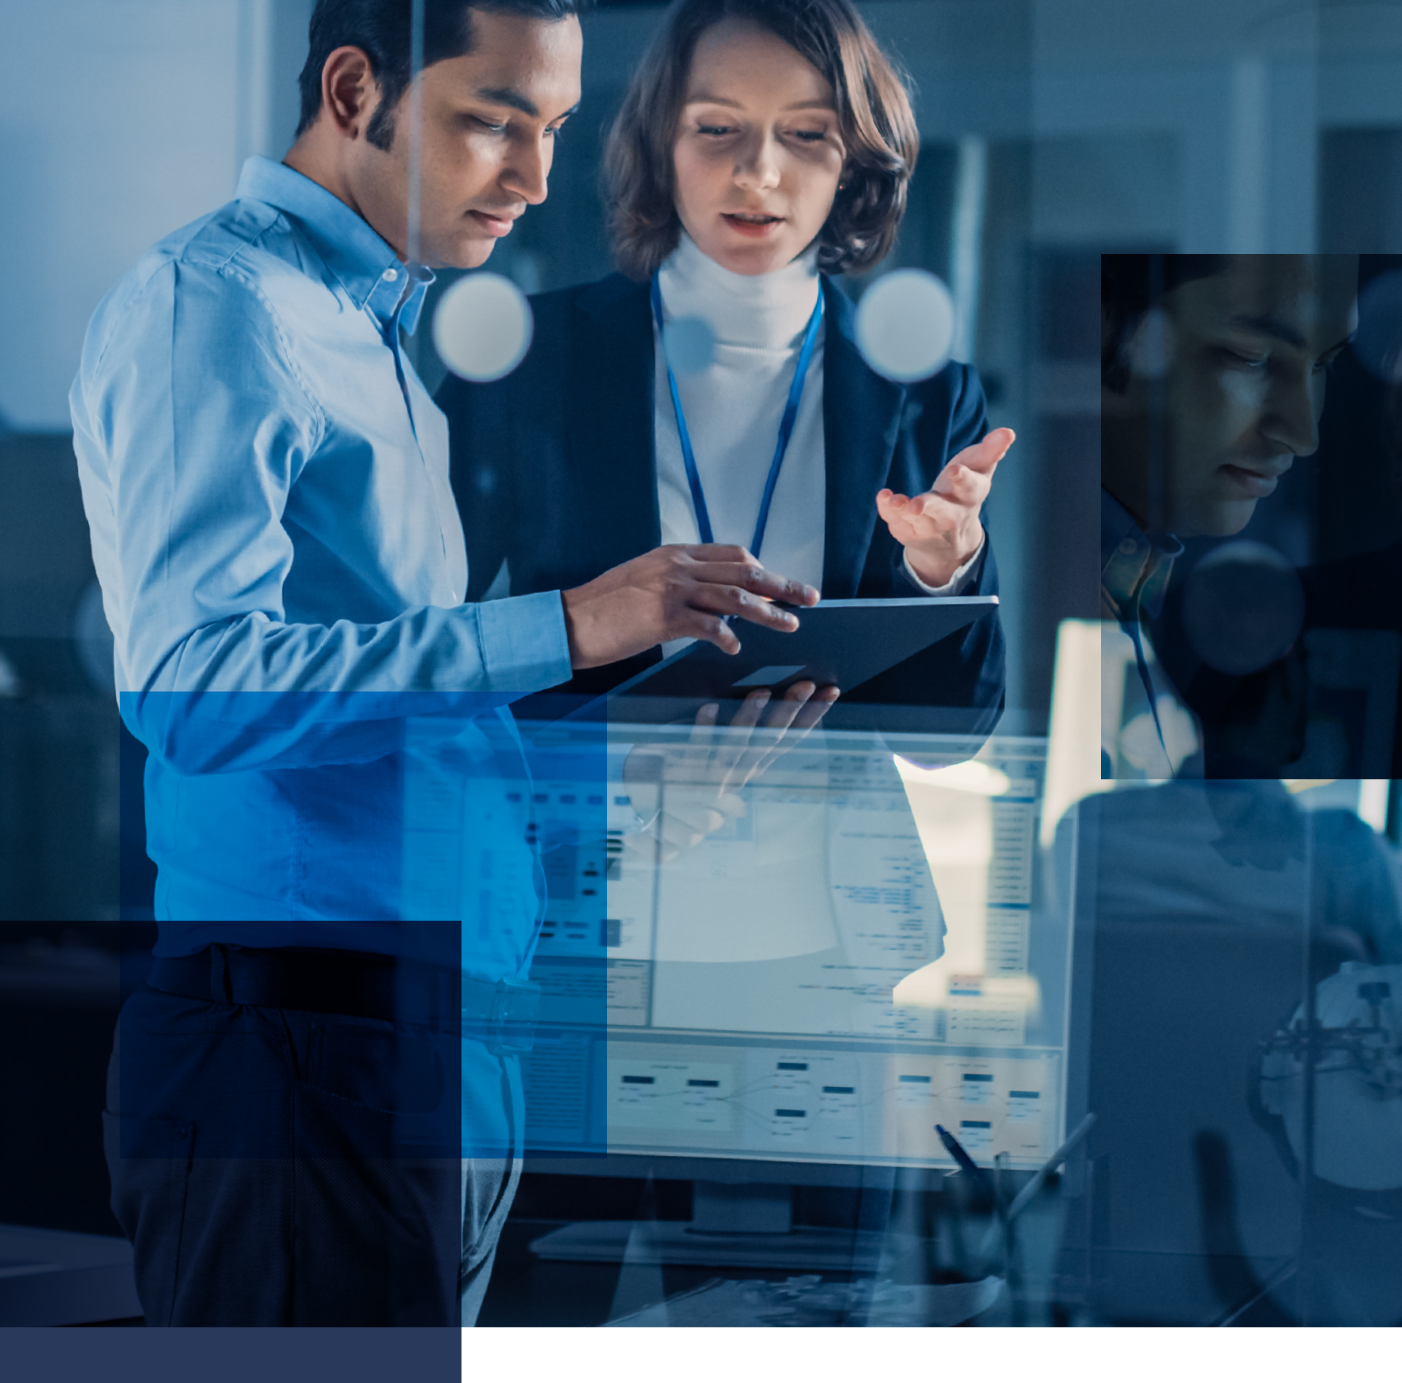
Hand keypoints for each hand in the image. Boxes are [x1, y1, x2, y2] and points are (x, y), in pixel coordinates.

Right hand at [561, 544, 818, 669]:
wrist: (567, 622)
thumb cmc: (603, 609)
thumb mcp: (643, 581)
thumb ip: (679, 583)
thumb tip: (713, 600)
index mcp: (674, 555)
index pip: (732, 554)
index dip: (764, 569)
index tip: (784, 583)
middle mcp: (677, 566)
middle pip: (744, 570)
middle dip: (781, 584)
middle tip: (808, 598)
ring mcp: (671, 589)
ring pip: (735, 596)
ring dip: (768, 611)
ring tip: (790, 624)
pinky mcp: (663, 617)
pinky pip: (709, 626)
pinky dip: (727, 636)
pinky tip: (736, 647)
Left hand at [623, 681, 838, 861]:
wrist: (661, 822)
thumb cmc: (697, 786)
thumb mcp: (728, 766)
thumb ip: (747, 742)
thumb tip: (769, 700)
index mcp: (752, 769)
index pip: (788, 740)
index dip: (810, 718)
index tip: (830, 692)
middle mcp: (739, 774)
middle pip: (769, 741)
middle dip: (789, 713)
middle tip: (806, 685)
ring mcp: (714, 776)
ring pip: (738, 747)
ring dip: (750, 720)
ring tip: (761, 692)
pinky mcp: (687, 775)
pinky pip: (696, 751)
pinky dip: (703, 730)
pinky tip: (709, 707)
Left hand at [876, 427, 1014, 587]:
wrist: (952, 537)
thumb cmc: (964, 490)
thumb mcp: (979, 469)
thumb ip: (990, 450)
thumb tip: (1008, 432)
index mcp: (971, 496)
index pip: (970, 488)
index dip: (963, 479)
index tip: (954, 469)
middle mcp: (951, 516)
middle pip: (942, 513)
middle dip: (930, 507)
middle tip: (916, 505)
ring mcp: (930, 528)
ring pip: (916, 521)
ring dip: (903, 511)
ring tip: (894, 500)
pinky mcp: (910, 534)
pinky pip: (897, 524)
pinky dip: (889, 512)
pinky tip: (883, 497)